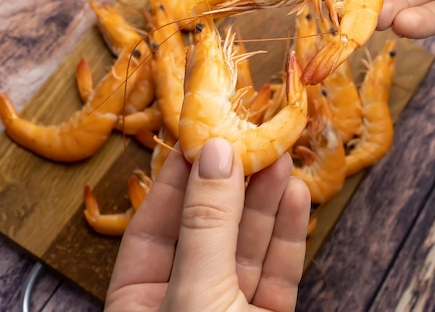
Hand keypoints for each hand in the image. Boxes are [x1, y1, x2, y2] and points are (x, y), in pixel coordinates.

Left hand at [104, 138, 310, 311]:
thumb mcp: (196, 291)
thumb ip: (208, 224)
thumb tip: (216, 154)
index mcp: (140, 303)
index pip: (153, 229)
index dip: (177, 181)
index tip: (200, 139)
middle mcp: (183, 302)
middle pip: (207, 232)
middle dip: (232, 184)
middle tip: (250, 139)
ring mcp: (228, 310)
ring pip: (247, 247)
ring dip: (266, 201)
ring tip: (280, 157)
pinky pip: (278, 272)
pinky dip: (288, 235)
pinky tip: (294, 196)